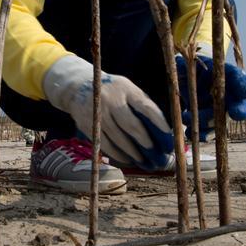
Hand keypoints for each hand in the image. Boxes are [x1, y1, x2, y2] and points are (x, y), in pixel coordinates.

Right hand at [43, 56, 173, 169]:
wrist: (78, 86)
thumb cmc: (112, 90)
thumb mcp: (126, 88)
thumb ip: (140, 104)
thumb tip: (160, 130)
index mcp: (125, 88)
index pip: (145, 106)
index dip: (158, 122)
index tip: (168, 135)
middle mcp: (110, 99)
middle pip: (130, 124)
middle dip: (145, 140)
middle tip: (155, 152)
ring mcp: (97, 112)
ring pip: (117, 137)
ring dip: (132, 151)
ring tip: (142, 160)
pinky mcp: (87, 124)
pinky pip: (104, 143)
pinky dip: (117, 154)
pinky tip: (127, 159)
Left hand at [176, 54, 245, 140]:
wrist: (189, 79)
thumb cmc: (194, 67)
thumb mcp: (190, 62)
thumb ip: (186, 64)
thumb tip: (178, 65)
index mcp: (229, 76)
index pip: (241, 79)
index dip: (243, 85)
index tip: (243, 91)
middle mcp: (229, 96)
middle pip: (239, 105)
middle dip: (239, 110)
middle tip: (235, 112)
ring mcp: (220, 111)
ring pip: (220, 121)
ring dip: (206, 122)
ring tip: (186, 117)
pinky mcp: (209, 122)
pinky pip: (209, 132)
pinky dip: (200, 135)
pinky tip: (188, 133)